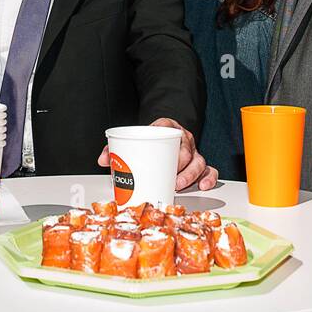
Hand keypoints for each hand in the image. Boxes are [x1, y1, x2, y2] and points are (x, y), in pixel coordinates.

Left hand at [95, 118, 218, 191]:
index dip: (168, 138)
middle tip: (170, 177)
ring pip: (199, 161)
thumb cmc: (147, 143)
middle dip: (180, 164)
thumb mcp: (132, 142)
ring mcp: (192, 152)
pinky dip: (209, 178)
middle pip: (186, 148)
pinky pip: (209, 169)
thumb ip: (114, 149)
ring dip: (191, 174)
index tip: (162, 152)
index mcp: (166, 126)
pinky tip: (204, 185)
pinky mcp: (198, 164)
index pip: (168, 126)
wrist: (159, 140)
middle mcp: (183, 138)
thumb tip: (102, 160)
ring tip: (178, 185)